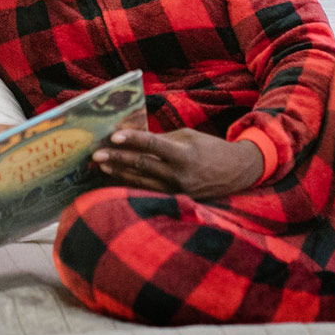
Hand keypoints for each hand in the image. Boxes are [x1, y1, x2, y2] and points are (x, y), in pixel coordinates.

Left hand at [92, 127, 263, 199]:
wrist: (238, 172)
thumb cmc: (211, 148)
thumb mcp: (188, 137)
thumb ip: (161, 139)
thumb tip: (133, 138)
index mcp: (185, 154)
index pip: (153, 145)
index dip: (132, 140)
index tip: (113, 136)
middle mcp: (180, 175)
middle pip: (142, 165)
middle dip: (117, 159)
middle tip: (96, 154)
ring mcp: (177, 190)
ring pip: (141, 181)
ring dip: (119, 172)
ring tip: (102, 165)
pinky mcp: (176, 198)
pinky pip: (149, 190)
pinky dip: (131, 184)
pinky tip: (116, 178)